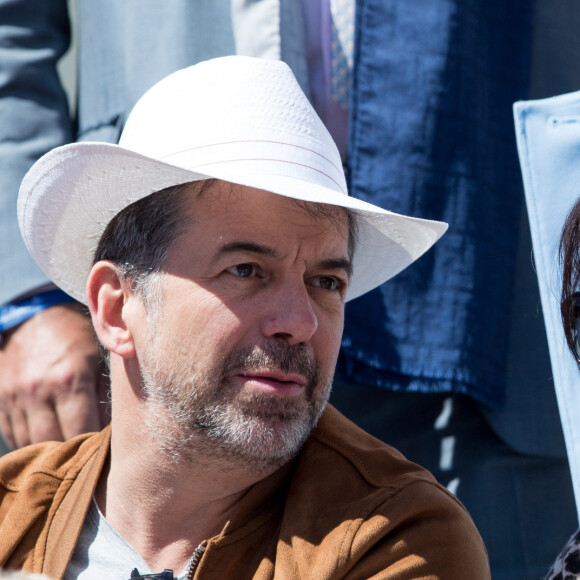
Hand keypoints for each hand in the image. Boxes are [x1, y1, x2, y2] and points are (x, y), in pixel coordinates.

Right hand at [0, 303, 108, 449]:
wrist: (38, 315)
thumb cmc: (79, 336)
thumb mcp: (101, 356)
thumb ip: (107, 392)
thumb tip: (117, 429)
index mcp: (70, 379)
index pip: (82, 431)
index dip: (95, 448)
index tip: (110, 455)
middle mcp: (38, 390)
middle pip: (54, 443)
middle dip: (73, 456)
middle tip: (91, 462)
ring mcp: (14, 396)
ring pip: (31, 443)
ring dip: (50, 453)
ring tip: (71, 459)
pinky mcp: (0, 399)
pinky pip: (13, 435)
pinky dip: (31, 443)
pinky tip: (49, 445)